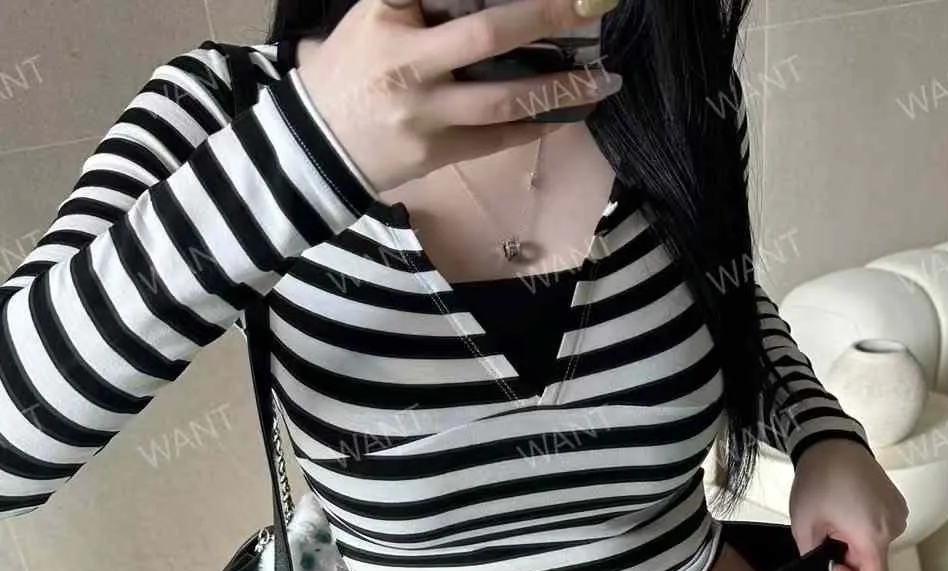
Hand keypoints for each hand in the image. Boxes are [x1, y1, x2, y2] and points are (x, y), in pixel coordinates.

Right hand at [297, 0, 622, 196]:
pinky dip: (537, 124)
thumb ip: (426, 0)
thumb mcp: (377, 13)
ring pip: (502, 101)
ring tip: (604, 78)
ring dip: (559, 88)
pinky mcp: (437, 153)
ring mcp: (424, 114)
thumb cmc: (355, 65)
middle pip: (486, 35)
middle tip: (592, 1)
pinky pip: (498, 139)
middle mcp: (408, 62)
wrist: (317, 143)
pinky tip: (570, 111)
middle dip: (544, 16)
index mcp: (388, 13)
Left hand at [788, 439, 908, 570]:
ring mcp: (899, 515)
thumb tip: (825, 568)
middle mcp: (894, 528)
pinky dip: (864, 530)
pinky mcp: (897, 503)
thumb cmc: (819, 482)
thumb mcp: (804, 527)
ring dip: (854, 544)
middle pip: (875, 565)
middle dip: (848, 559)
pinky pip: (881, 530)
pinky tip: (847, 511)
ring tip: (836, 520)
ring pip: (877, 548)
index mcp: (873, 537)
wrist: (834, 443)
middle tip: (827, 535)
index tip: (832, 565)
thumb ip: (814, 557)